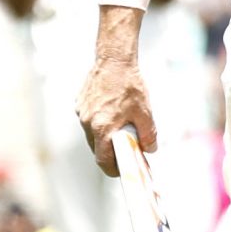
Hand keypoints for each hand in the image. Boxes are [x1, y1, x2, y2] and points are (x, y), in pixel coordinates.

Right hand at [76, 49, 155, 177]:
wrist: (114, 60)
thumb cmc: (130, 85)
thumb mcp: (144, 112)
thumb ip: (148, 134)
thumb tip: (150, 148)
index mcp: (103, 128)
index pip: (103, 159)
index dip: (112, 169)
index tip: (120, 171)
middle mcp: (88, 122)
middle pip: (96, 148)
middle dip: (109, 153)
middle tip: (124, 152)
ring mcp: (82, 113)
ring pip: (91, 134)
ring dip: (104, 137)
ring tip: (119, 131)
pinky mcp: (80, 103)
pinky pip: (88, 120)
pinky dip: (99, 122)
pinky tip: (111, 114)